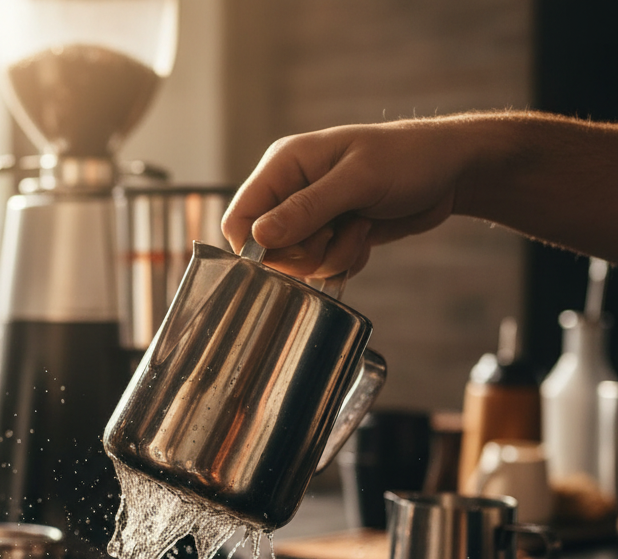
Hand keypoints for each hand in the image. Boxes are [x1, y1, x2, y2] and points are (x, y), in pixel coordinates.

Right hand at [222, 119, 472, 278]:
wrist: (450, 171)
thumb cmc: (408, 159)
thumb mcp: (358, 180)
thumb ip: (307, 209)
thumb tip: (259, 236)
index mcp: (284, 165)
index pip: (239, 218)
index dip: (255, 247)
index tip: (291, 252)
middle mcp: (290, 191)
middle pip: (267, 250)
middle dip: (306, 253)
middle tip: (339, 230)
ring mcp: (310, 216)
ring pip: (297, 264)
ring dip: (332, 257)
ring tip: (360, 228)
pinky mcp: (329, 235)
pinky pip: (321, 268)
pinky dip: (345, 260)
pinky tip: (365, 235)